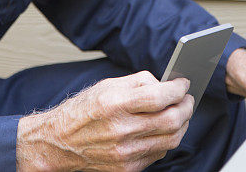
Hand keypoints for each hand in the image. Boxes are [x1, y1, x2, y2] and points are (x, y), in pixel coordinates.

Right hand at [16, 71, 193, 171]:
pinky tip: (164, 129)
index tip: (184, 84)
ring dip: (182, 125)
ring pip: (171, 140)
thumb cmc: (83, 111)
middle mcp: (120, 130)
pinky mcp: (127, 168)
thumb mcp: (107, 85)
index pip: (159, 97)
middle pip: (171, 120)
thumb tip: (166, 84)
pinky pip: (159, 153)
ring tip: (180, 114)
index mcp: (114, 104)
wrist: (58, 143)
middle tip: (187, 99)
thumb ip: (140, 82)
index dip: (178, 89)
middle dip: (186, 107)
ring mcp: (125, 153)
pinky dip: (167, 139)